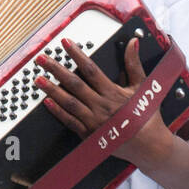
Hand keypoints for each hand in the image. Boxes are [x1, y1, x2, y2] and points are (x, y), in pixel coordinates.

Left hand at [35, 36, 173, 166]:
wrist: (150, 146)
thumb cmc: (146, 115)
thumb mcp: (142, 86)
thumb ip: (134, 64)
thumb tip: (132, 42)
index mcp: (113, 92)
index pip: (91, 69)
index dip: (77, 55)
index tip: (66, 43)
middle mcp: (101, 106)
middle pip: (74, 84)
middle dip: (56, 70)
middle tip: (42, 59)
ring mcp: (93, 122)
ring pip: (69, 102)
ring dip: (52, 90)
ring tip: (38, 79)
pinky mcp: (89, 135)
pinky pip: (70, 121)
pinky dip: (57, 111)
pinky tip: (46, 102)